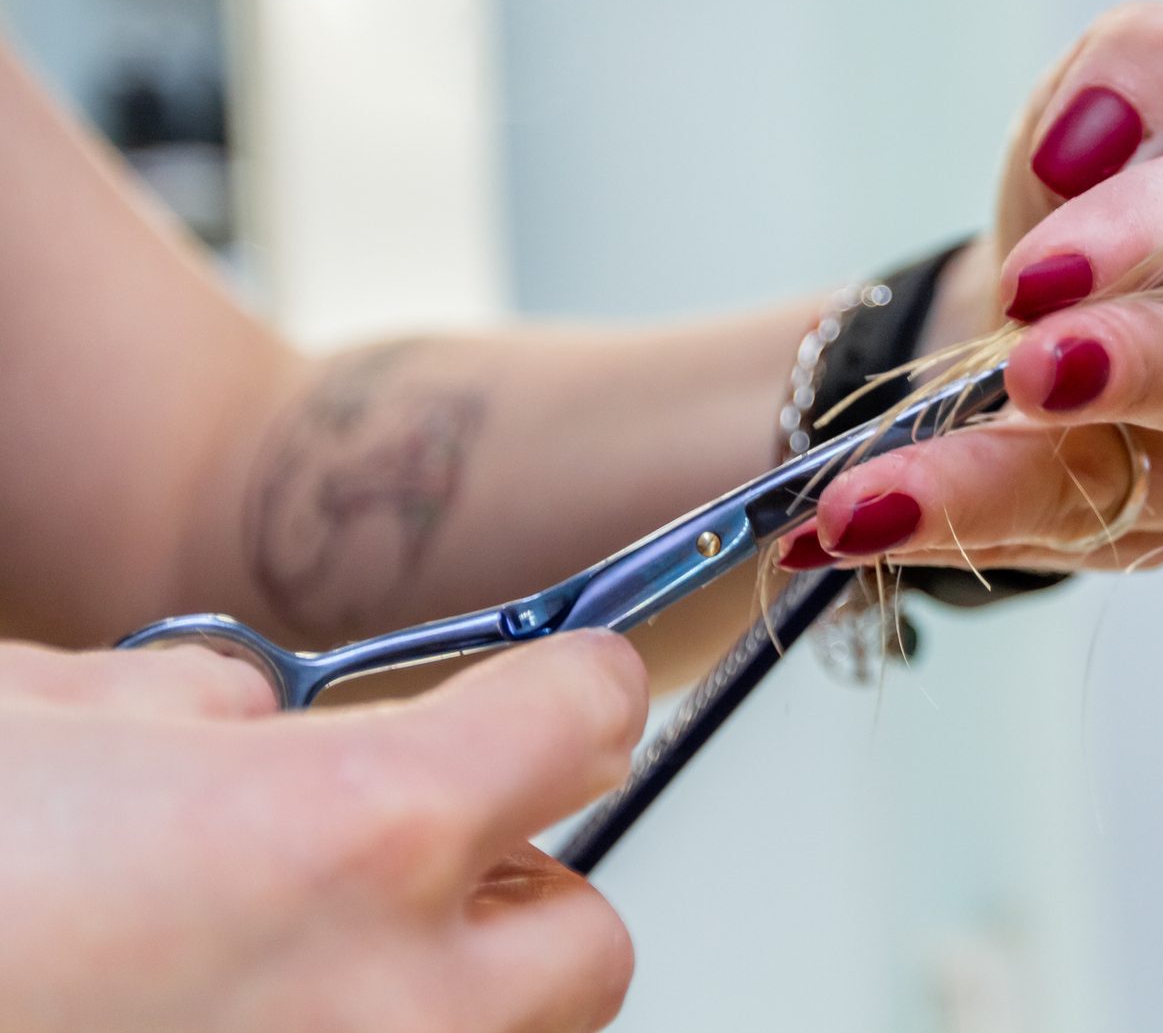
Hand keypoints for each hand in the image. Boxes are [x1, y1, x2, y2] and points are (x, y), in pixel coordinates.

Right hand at [0, 633, 648, 1031]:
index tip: (552, 686)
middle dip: (513, 884)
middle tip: (410, 853)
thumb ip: (205, 714)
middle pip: (585, 937)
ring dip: (440, 991)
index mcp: (354, 836)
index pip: (585, 717)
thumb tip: (264, 722)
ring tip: (301, 960)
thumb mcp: (44, 718)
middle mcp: (382, 1005)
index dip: (565, 685)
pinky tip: (221, 1021)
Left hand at [781, 1, 1162, 573]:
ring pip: (1120, 488)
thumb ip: (1135, 66)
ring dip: (984, 492)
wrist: (1058, 305)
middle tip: (1026, 373)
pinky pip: (1046, 544)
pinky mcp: (1158, 539)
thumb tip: (1088, 134)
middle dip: (1124, 368)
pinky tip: (837, 533)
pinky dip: (938, 534)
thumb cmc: (1102, 192)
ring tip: (862, 502)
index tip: (1040, 268)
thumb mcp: (1106, 95)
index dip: (1139, 240)